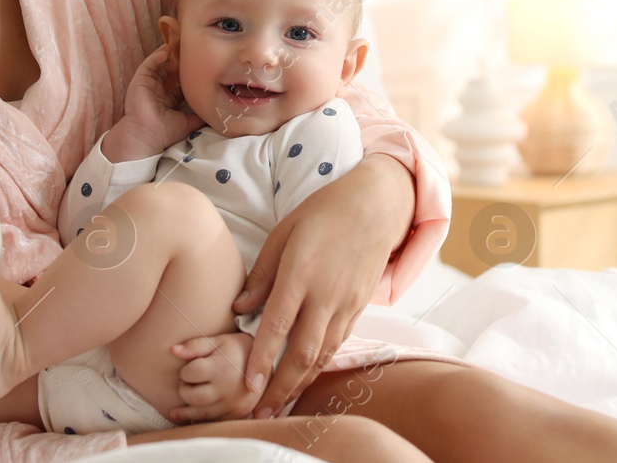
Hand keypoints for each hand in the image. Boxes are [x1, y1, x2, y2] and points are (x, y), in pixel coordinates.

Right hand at [105, 45, 205, 160]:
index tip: (198, 68)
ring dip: (166, 57)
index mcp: (167, 102)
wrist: (148, 135)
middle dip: (177, 64)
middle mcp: (157, 92)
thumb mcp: (188, 122)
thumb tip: (214, 111)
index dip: (186, 77)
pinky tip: (165, 51)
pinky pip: (148, 65)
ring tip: (176, 47)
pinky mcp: (140, 81)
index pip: (178, 85)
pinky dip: (156, 56)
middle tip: (189, 55)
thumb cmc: (165, 132)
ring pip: (158, 67)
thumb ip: (199, 116)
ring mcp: (148, 86)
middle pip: (167, 74)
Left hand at [167, 332, 261, 422]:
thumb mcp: (218, 341)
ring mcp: (232, 405)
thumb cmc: (238, 348)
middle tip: (188, 383)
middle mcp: (227, 389)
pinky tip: (196, 412)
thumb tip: (173, 350)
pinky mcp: (236, 415)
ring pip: (200, 414)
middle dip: (184, 390)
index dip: (185, 371)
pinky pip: (213, 422)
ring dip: (188, 408)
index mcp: (221, 368)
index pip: (189, 374)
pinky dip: (201, 418)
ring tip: (186, 399)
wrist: (268, 363)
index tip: (189, 369)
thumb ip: (195, 346)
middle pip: (192, 397)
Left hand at [232, 153, 414, 418]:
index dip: (261, 359)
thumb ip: (262, 274)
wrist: (376, 205)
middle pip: (302, 352)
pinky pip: (337, 343)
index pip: (277, 325)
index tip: (246, 384)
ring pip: (322, 354)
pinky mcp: (360, 307)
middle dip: (280, 386)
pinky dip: (320, 364)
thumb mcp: (284, 233)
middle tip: (261, 411)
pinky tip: (305, 376)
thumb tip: (240, 308)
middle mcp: (326, 294)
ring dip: (300, 383)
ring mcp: (346, 303)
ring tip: (280, 403)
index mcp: (302, 273)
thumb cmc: (324, 212)